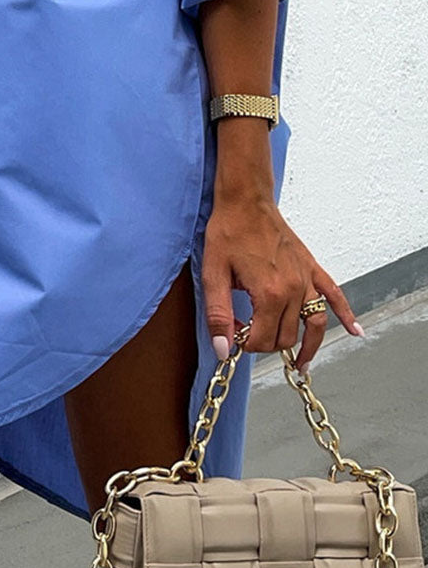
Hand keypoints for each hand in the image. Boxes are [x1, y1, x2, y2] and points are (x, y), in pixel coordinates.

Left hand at [201, 191, 363, 372]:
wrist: (245, 201)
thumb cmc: (228, 232)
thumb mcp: (213, 274)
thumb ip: (218, 314)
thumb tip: (222, 348)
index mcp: (269, 293)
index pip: (263, 339)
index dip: (245, 343)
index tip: (233, 334)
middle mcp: (293, 289)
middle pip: (287, 335)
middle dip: (267, 343)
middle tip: (249, 334)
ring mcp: (306, 278)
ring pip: (314, 324)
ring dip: (309, 347)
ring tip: (302, 366)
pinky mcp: (312, 268)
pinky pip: (334, 295)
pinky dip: (347, 315)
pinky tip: (355, 331)